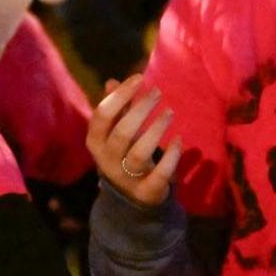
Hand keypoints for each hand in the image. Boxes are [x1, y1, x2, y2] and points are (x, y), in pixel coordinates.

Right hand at [87, 74, 180, 205]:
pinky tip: (179, 140)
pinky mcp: (146, 191)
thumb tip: (112, 81)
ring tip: (169, 112)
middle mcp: (106, 160)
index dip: (120, 95)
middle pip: (122, 132)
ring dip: (155, 130)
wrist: (130, 197)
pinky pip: (160, 174)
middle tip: (157, 92)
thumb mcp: (115, 131)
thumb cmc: (122, 153)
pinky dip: (171, 157)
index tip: (139, 78)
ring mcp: (126, 178)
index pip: (102, 115)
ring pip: (138, 154)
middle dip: (140, 109)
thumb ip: (115, 108)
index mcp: (95, 141)